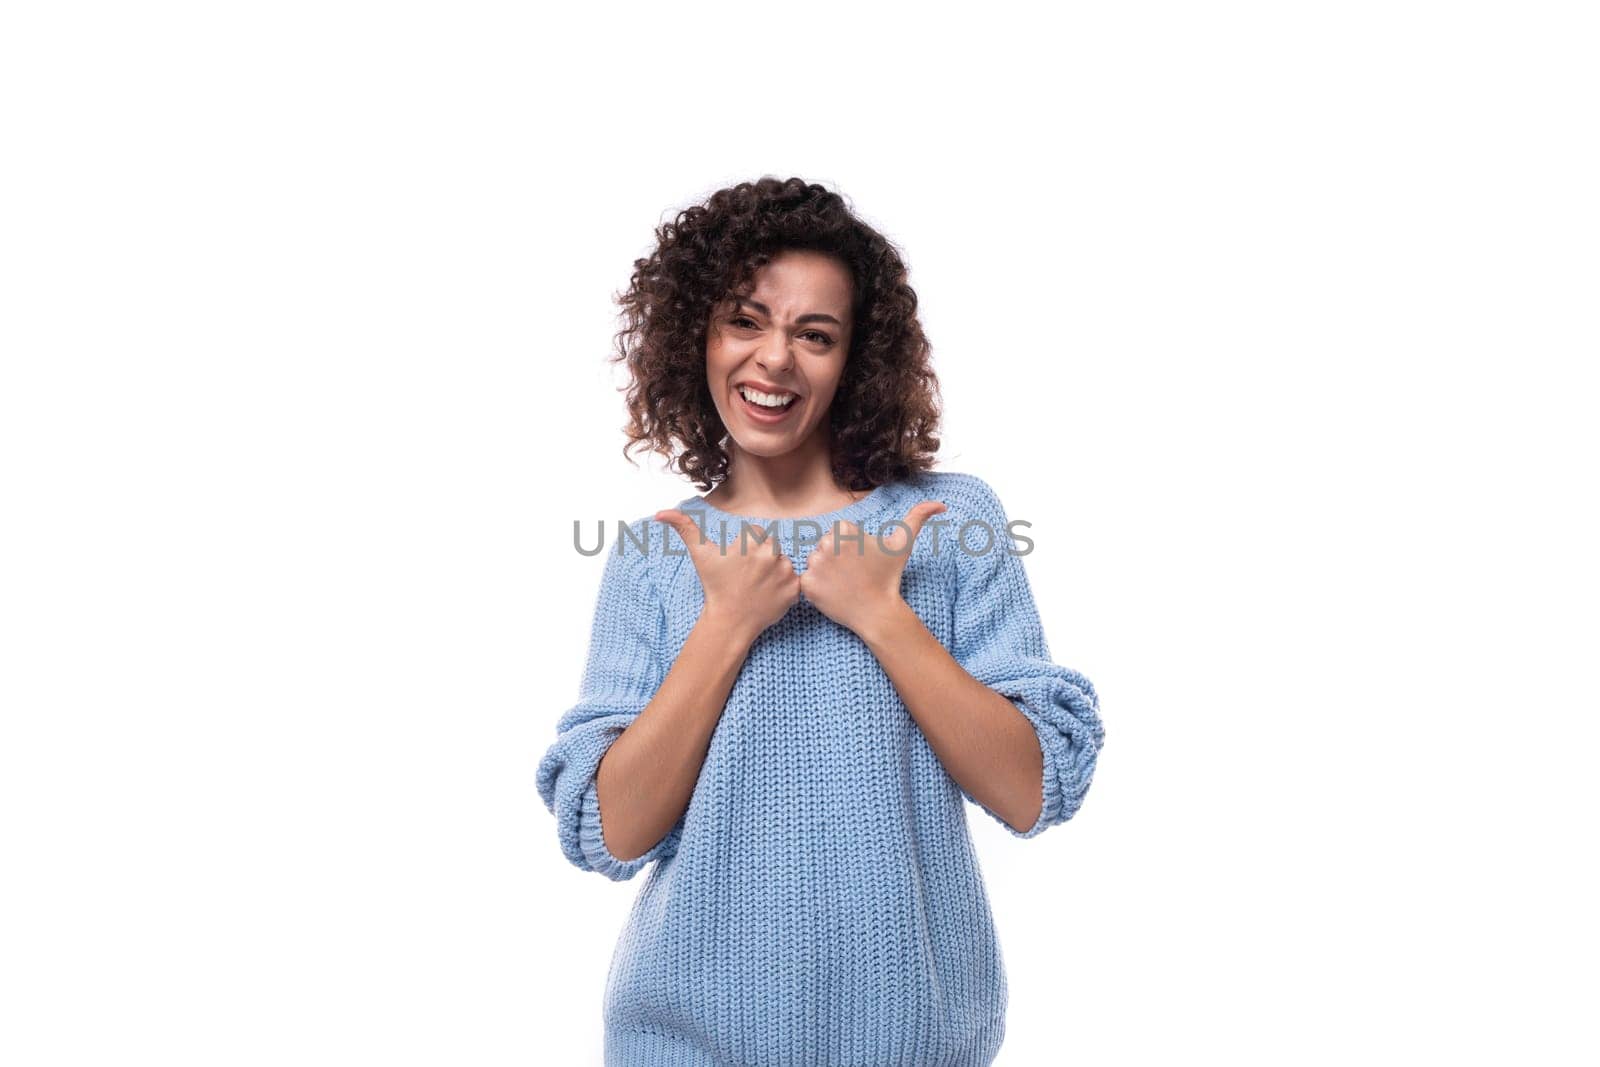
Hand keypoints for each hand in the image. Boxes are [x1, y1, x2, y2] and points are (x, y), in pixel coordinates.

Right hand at [654, 508, 800, 642]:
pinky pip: (795, 580)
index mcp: (752, 541)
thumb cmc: (715, 585)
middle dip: (762, 558)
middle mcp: (771, 554)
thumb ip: (684, 528)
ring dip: (775, 571)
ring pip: (784, 563)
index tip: (739, 563)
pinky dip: (785, 587)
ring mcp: (785, 573)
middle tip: (748, 576)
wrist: (729, 621)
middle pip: (772, 547)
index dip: (748, 547)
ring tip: (757, 585)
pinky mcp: (795, 590)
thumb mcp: (700, 554)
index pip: (757, 534)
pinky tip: (769, 594)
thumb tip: (659, 513)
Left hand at [798, 500, 946, 637]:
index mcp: (844, 531)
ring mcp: (815, 566)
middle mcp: (826, 545)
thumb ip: (918, 517)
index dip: (850, 547)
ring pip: (815, 562)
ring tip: (845, 582)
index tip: (862, 560)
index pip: (838, 533)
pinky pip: (806, 580)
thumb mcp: (903, 543)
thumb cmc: (889, 576)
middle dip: (836, 558)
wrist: (877, 611)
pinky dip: (817, 587)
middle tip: (854, 574)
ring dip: (826, 571)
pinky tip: (834, 592)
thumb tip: (941, 504)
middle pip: (824, 546)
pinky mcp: (807, 585)